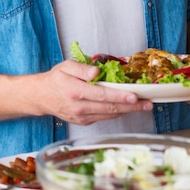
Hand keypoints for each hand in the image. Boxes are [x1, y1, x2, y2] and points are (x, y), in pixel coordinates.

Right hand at [36, 60, 153, 124]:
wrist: (42, 97)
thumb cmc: (56, 79)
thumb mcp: (65, 66)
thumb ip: (82, 68)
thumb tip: (97, 72)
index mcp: (75, 91)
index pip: (102, 95)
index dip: (120, 97)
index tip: (135, 96)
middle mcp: (79, 107)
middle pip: (109, 108)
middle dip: (131, 107)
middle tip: (148, 104)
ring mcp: (81, 117)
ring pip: (109, 116)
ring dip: (127, 111)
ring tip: (143, 106)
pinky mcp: (83, 122)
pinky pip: (103, 118)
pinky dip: (116, 114)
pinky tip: (126, 108)